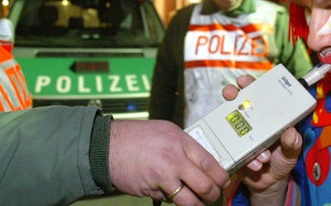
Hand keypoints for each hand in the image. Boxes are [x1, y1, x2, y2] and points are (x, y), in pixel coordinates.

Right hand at [108, 119, 228, 204]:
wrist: (106, 146)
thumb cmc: (135, 137)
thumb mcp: (165, 131)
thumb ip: (183, 146)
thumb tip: (200, 163)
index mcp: (179, 141)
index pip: (209, 162)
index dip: (220, 176)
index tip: (223, 181)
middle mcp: (174, 158)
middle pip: (205, 184)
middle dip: (212, 194)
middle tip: (212, 196)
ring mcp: (163, 176)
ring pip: (190, 200)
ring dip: (197, 205)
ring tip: (197, 203)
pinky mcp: (152, 190)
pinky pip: (169, 200)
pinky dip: (172, 199)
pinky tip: (169, 193)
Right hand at [222, 75, 302, 203]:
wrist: (269, 184)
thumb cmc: (281, 161)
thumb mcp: (291, 152)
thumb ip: (293, 143)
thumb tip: (291, 132)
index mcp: (267, 116)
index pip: (257, 94)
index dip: (249, 84)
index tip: (244, 81)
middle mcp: (251, 121)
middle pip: (238, 101)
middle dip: (232, 94)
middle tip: (232, 95)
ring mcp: (239, 134)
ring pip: (230, 122)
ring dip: (239, 131)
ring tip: (260, 152)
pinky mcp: (232, 150)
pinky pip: (232, 148)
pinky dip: (247, 157)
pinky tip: (257, 164)